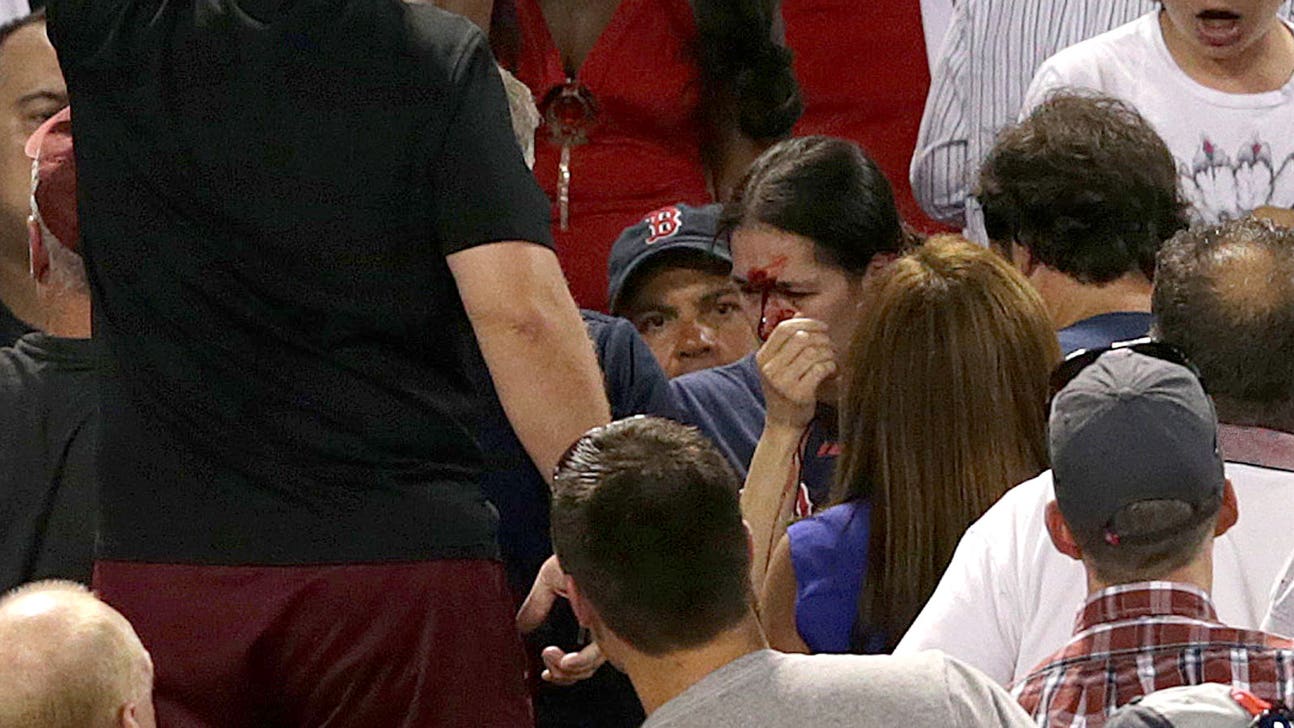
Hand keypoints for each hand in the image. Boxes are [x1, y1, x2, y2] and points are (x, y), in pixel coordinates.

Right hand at [516, 555, 606, 684]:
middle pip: (588, 665)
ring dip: (568, 669)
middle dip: (564, 674)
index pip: (582, 653)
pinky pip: (600, 655)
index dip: (563, 667)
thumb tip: (520, 626)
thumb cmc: (579, 548)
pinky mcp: (615, 624)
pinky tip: (565, 659)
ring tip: (553, 658)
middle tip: (547, 669)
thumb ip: (536, 604)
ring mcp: (611, 624)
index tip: (546, 669)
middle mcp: (604, 621)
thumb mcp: (550, 578)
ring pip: (593, 664)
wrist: (591, 538)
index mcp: (592, 612)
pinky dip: (581, 662)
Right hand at [756, 317, 835, 429]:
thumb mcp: (778, 365)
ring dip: (828, 353)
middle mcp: (769, 369)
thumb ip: (786, 341)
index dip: (806, 322)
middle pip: (801, 338)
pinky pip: (820, 369)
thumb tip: (800, 313)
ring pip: (813, 352)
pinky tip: (831, 372)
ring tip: (831, 360)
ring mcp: (782, 382)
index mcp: (762, 358)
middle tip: (830, 345)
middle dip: (822, 338)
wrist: (783, 424)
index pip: (784, 329)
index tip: (822, 327)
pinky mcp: (798, 393)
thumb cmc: (784, 391)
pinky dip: (830, 367)